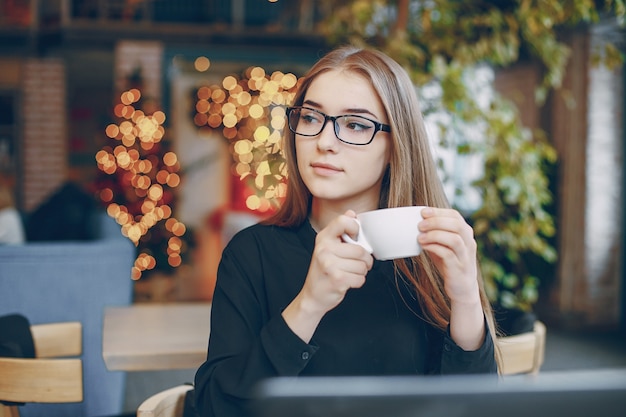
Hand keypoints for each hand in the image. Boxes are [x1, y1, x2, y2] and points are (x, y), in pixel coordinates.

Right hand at [282, 210, 372, 342]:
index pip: (343, 221)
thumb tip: (351, 212)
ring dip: (361, 272)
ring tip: (350, 273)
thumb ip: (340, 230)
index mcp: (323, 237)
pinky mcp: (337, 279)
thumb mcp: (328, 247)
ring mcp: (329, 264)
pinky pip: (360, 278)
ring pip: (363, 265)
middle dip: (364, 260)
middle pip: (360, 250)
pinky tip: (348, 281)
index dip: (355, 227)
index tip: (356, 237)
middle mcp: (324, 249)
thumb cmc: (324, 270)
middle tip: (356, 263)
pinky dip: (358, 282)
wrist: (313, 296)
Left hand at [418, 207, 485, 349]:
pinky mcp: (459, 269)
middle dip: (436, 221)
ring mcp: (465, 256)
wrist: (462, 290)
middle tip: (420, 225)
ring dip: (435, 235)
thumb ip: (435, 235)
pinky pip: (448, 254)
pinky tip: (424, 247)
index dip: (439, 212)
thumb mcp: (444, 246)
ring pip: (454, 239)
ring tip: (420, 237)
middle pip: (456, 225)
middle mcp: (469, 243)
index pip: (455, 216)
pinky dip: (434, 248)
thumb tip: (416, 222)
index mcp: (466, 234)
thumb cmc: (451, 264)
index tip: (423, 212)